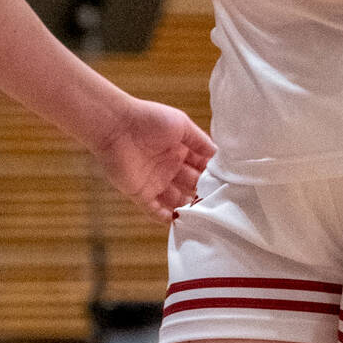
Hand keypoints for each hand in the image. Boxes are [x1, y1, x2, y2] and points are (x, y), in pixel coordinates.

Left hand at [91, 97, 213, 223]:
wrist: (116, 125)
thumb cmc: (149, 119)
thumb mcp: (182, 125)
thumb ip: (200, 141)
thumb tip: (218, 155)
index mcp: (180, 151)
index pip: (201, 169)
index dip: (212, 177)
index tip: (226, 186)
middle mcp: (169, 168)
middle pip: (191, 186)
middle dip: (203, 194)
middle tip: (218, 204)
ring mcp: (154, 182)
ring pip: (176, 200)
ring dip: (188, 208)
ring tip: (204, 217)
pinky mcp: (139, 193)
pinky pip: (155, 210)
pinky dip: (167, 217)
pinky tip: (181, 223)